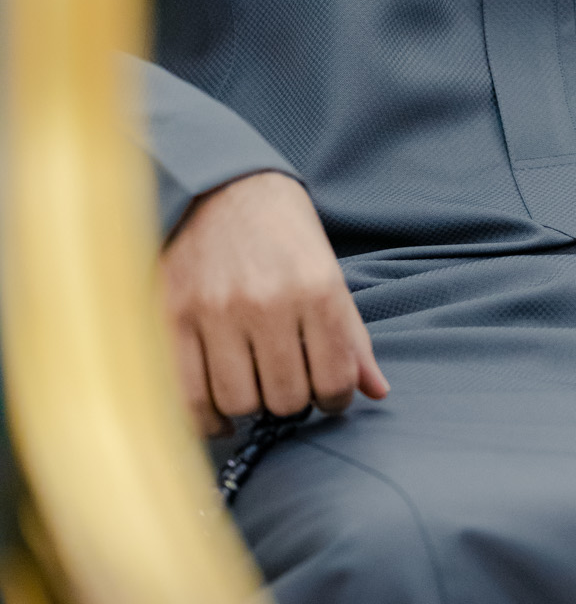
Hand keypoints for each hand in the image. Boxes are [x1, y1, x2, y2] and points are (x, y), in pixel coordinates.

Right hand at [160, 170, 388, 437]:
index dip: (335, 398)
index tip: (325, 391)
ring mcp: (215, 311)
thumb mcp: (328, 270)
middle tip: (286, 382)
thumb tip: (377, 391)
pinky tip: (219, 411)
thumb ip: (351, 334)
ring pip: (237, 402)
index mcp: (316, 288)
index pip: (334, 380)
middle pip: (284, 398)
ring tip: (253, 386)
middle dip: (291, 401)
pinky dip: (206, 418)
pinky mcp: (171, 317)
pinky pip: (187, 397)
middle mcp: (267, 301)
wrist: (219, 185)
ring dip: (249, 407)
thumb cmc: (281, 231)